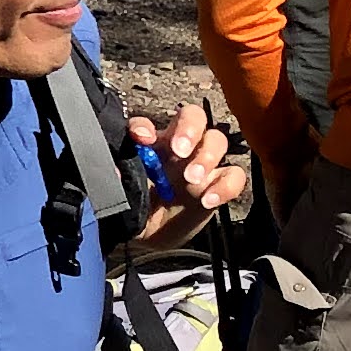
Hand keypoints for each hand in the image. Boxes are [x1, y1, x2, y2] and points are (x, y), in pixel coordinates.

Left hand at [122, 101, 247, 252]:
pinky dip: (226, 186)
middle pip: (194, 116)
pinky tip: (208, 201)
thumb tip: (116, 171)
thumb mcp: (124, 193)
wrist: (151, 233)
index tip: (143, 140)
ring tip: (192, 180)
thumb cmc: (137, 204)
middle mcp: (180, 147)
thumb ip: (121, 179)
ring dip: (207, 156)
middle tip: (180, 152)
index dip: (145, 126)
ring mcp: (202, 164)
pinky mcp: (218, 185)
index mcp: (152, 143)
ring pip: (217, 141)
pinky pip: (234, 176)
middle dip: (189, 129)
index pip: (148, 122)